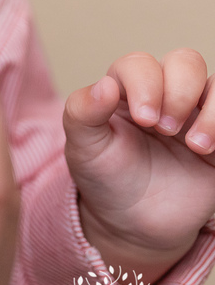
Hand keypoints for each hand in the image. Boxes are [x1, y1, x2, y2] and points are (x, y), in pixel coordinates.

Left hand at [64, 50, 214, 282]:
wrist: (134, 221)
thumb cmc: (105, 176)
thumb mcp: (83, 148)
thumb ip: (82, 113)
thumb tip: (104, 84)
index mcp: (125, 89)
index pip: (140, 64)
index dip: (145, 84)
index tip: (144, 120)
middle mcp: (163, 93)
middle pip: (186, 62)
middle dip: (179, 91)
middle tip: (164, 129)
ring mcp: (195, 114)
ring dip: (212, 109)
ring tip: (195, 146)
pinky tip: (209, 150)